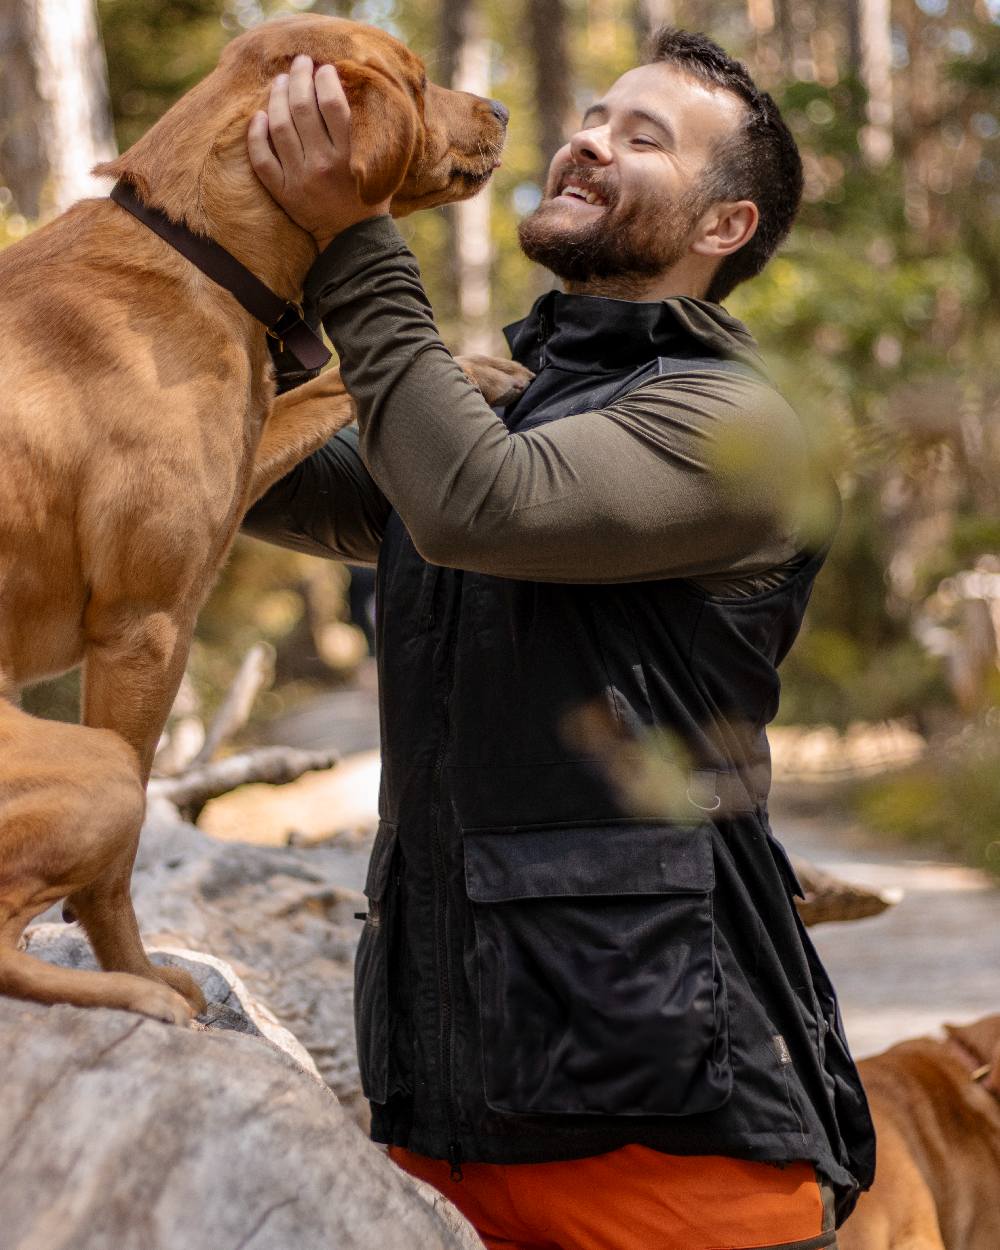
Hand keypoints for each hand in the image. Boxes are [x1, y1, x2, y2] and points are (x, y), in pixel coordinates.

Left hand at [247, 54, 390, 250]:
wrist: (352, 241)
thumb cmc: (367, 198)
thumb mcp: (378, 166)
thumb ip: (362, 134)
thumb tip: (341, 91)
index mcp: (349, 156)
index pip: (332, 103)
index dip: (324, 78)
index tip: (323, 68)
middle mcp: (322, 165)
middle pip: (303, 108)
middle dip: (299, 77)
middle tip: (299, 63)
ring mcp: (300, 179)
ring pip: (279, 126)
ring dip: (277, 97)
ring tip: (280, 82)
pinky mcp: (284, 193)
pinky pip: (261, 158)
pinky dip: (256, 134)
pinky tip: (259, 116)